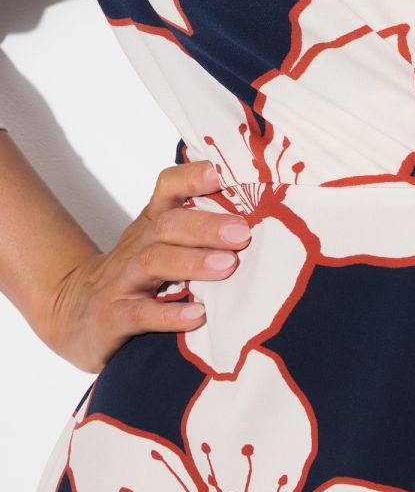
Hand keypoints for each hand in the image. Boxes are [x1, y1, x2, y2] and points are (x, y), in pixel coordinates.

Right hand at [39, 160, 250, 372]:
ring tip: (227, 267)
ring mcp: (121, 281)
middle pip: (167, 226)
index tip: (219, 174)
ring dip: (192, 263)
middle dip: (206, 227)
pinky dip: (169, 315)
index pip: (167, 188)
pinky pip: (140, 314)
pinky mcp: (112, 318)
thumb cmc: (134, 275)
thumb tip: (262, 217)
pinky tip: (197, 315)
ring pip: (153, 262)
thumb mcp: (159, 244)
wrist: (74, 312)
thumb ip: (198, 229)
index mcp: (151, 224)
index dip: (191, 178)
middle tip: (242, 234)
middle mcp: (136, 246)